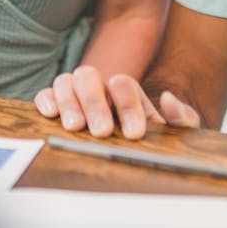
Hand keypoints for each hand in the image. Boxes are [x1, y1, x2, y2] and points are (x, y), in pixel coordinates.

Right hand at [33, 66, 200, 138]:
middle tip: (102, 132)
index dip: (128, 106)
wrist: (130, 151)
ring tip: (75, 127)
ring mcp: (75, 94)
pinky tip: (51, 115)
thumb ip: (181, 117)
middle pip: (89, 76)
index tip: (134, 134)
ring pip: (65, 81)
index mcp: (125, 91)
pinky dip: (46, 100)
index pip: (123, 84)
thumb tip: (167, 99)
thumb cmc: (150, 139)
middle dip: (95, 103)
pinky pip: (45, 94)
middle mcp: (98, 87)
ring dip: (69, 102)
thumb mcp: (173, 131)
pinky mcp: (56, 106)